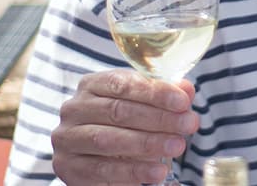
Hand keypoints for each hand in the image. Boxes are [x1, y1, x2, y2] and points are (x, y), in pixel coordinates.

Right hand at [51, 69, 199, 184]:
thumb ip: (164, 96)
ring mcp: (68, 138)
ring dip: (147, 144)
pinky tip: (157, 171)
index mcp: (92, 85)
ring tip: (177, 147)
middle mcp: (74, 108)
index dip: (155, 92)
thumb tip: (187, 89)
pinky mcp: (68, 167)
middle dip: (158, 119)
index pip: (123, 83)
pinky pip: (102, 169)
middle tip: (188, 125)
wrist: (96, 156)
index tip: (183, 102)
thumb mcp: (144, 105)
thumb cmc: (123, 124)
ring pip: (108, 140)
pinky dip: (133, 171)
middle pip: (117, 111)